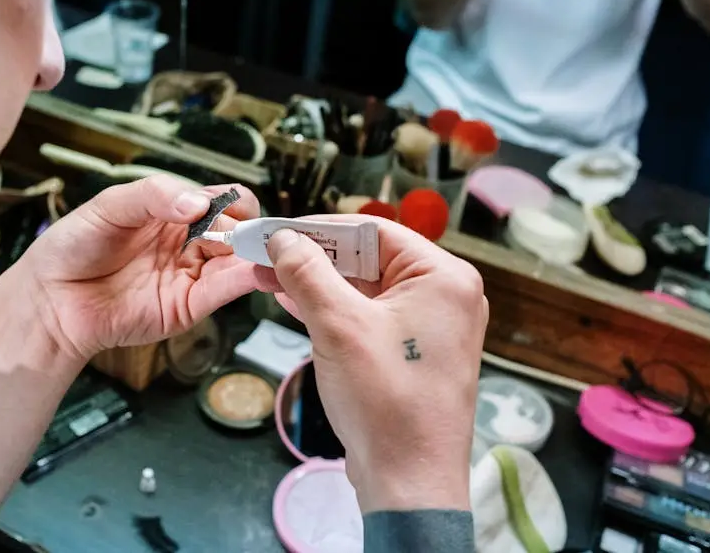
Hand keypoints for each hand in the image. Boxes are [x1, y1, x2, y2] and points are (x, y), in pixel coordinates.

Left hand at [10, 176, 273, 361]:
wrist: (50, 298)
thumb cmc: (73, 247)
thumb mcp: (110, 205)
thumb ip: (155, 195)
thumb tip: (199, 203)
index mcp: (174, 211)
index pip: (223, 200)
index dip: (236, 202)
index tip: (238, 206)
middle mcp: (188, 243)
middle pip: (238, 232)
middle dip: (251, 230)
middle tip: (252, 233)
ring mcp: (190, 275)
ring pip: (237, 262)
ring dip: (256, 256)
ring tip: (264, 250)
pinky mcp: (187, 307)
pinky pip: (222, 291)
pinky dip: (244, 280)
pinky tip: (254, 271)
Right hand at [265, 216, 487, 512]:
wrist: (409, 482)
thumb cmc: (388, 404)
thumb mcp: (338, 326)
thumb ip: (307, 273)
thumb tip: (283, 240)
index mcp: (443, 278)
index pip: (373, 230)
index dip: (319, 228)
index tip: (277, 230)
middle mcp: (443, 297)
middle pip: (368, 258)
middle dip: (312, 258)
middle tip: (265, 253)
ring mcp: (429, 327)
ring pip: (364, 289)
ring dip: (316, 284)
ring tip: (268, 276)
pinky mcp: (412, 353)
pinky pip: (368, 318)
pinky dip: (331, 310)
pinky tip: (292, 303)